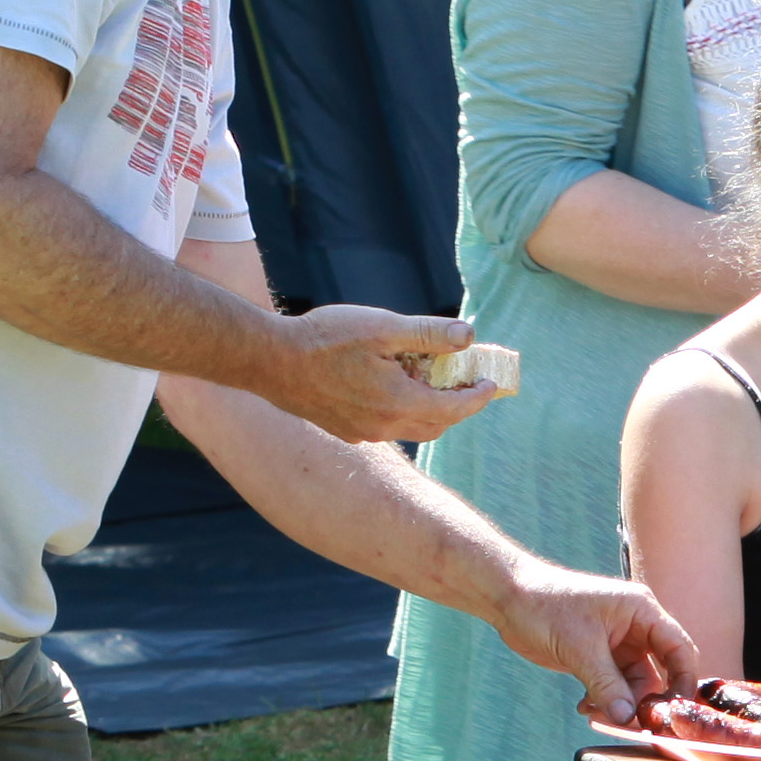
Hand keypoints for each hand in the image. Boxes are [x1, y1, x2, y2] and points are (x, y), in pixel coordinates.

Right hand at [268, 306, 486, 445]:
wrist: (270, 360)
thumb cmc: (325, 338)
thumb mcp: (382, 327)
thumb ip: (429, 334)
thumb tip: (468, 336)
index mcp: (399, 402)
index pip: (455, 409)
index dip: (477, 396)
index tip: (490, 382)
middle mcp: (384, 426)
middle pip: (437, 424)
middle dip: (457, 405)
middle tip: (465, 380)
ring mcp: (362, 433)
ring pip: (411, 428)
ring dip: (428, 408)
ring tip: (427, 377)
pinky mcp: (344, 431)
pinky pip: (385, 427)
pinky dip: (401, 410)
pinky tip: (390, 384)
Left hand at [496, 565, 698, 719]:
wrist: (510, 599)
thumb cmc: (546, 607)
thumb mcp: (580, 648)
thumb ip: (607, 685)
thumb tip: (628, 718)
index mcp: (641, 611)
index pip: (679, 648)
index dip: (684, 680)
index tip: (677, 711)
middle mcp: (636, 627)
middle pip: (661, 671)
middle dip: (647, 699)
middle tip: (632, 723)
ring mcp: (619, 643)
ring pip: (635, 684)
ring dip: (620, 704)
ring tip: (594, 712)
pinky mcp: (600, 657)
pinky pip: (615, 686)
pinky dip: (605, 701)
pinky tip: (584, 707)